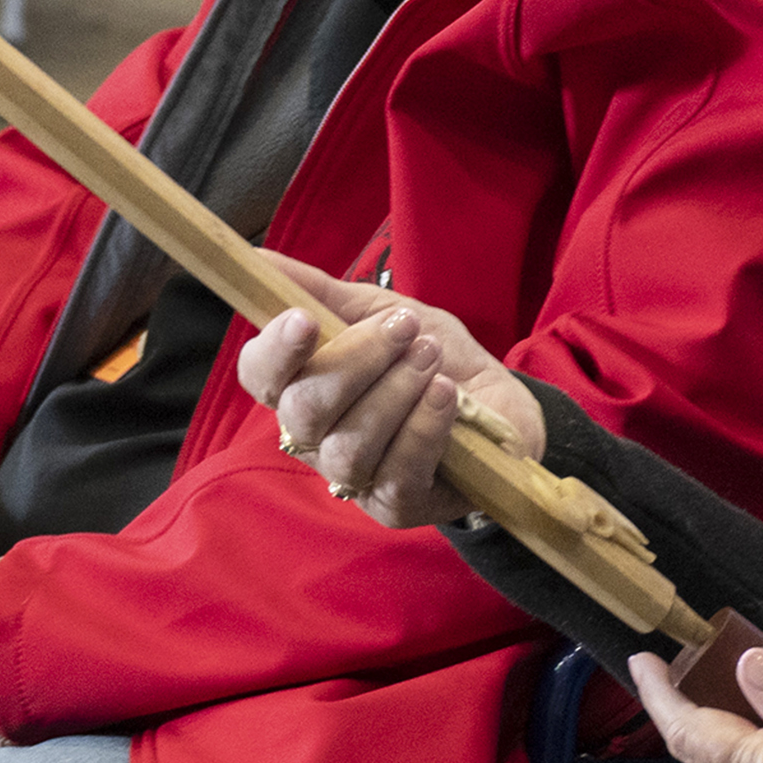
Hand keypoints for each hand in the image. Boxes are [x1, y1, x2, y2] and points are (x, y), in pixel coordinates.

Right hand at [236, 254, 543, 526]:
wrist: (503, 404)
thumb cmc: (433, 359)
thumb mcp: (383, 311)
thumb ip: (324, 292)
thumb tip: (258, 258)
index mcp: (301, 387)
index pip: (259, 375)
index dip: (275, 350)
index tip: (305, 319)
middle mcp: (316, 439)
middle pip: (304, 409)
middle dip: (358, 360)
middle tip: (406, 327)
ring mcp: (355, 478)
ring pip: (350, 444)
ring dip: (396, 391)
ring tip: (432, 358)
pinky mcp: (397, 504)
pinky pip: (398, 472)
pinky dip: (423, 426)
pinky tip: (446, 396)